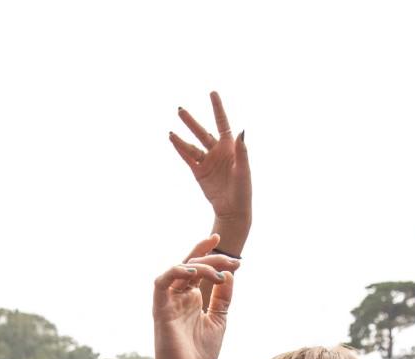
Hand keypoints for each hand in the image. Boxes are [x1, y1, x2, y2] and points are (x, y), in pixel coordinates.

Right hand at [152, 238, 237, 358]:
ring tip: (218, 273)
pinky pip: (161, 283)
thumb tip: (229, 274)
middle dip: (212, 258)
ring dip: (199, 266)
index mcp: (191, 297)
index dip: (209, 253)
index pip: (197, 267)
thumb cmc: (200, 352)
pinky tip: (192, 273)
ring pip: (179, 270)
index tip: (230, 251)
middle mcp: (178, 296)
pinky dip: (175, 272)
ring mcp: (169, 301)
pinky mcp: (160, 309)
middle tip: (233, 263)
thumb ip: (222, 297)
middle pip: (191, 265)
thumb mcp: (219, 319)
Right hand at [170, 92, 250, 228]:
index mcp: (229, 148)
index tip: (212, 92)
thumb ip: (241, 151)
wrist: (233, 209)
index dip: (217, 108)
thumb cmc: (243, 190)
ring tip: (171, 131)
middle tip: (180, 109)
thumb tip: (241, 132)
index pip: (222, 123)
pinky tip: (172, 139)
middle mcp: (217, 152)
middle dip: (191, 121)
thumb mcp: (243, 170)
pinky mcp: (199, 172)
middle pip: (202, 132)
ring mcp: (207, 162)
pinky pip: (188, 158)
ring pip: (192, 146)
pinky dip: (180, 149)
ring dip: (181, 138)